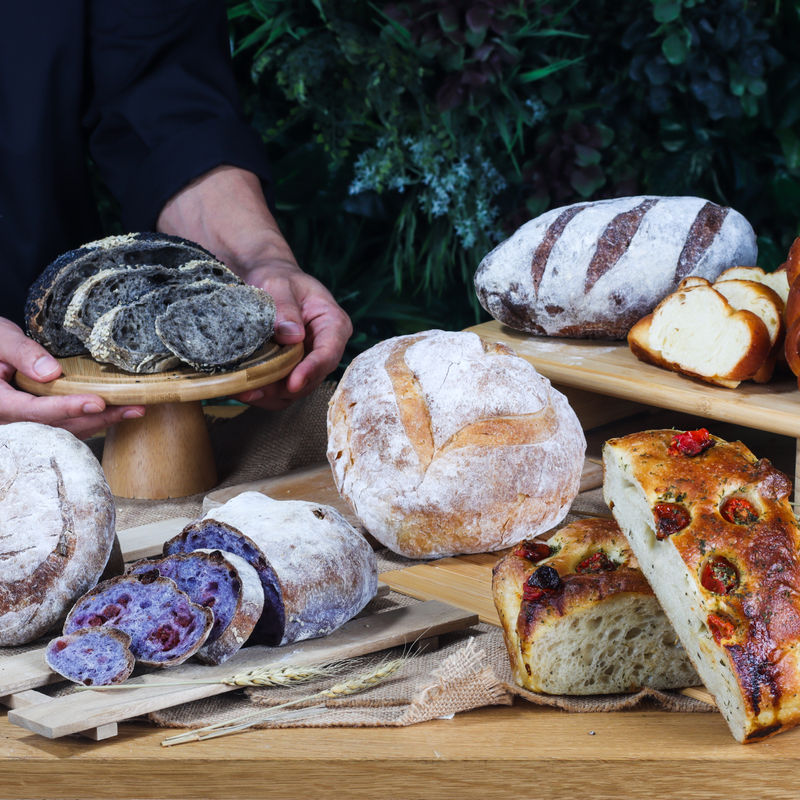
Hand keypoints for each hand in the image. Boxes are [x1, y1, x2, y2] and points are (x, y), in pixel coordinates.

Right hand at [0, 318, 144, 438]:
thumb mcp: (0, 339)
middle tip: (133, 408)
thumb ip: (23, 353)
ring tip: (133, 410)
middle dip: (98, 418)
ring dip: (101, 421)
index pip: (35, 410)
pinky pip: (65, 426)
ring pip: (65, 430)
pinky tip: (116, 411)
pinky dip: (91, 419)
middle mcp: (11, 421)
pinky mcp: (37, 420)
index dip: (68, 408)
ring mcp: (24, 424)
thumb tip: (52, 372)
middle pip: (58, 426)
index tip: (98, 402)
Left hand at [157, 165, 352, 409]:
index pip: (329, 353)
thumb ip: (284, 307)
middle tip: (254, 390)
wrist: (263, 279)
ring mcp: (307, 362)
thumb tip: (292, 336)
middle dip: (284, 388)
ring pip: (295, 391)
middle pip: (312, 378)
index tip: (292, 382)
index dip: (312, 370)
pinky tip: (241, 387)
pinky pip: (279, 391)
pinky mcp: (289, 370)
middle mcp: (325, 347)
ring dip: (270, 395)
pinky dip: (262, 393)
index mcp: (333, 324)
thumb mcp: (278, 283)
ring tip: (243, 390)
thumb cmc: (276, 276)